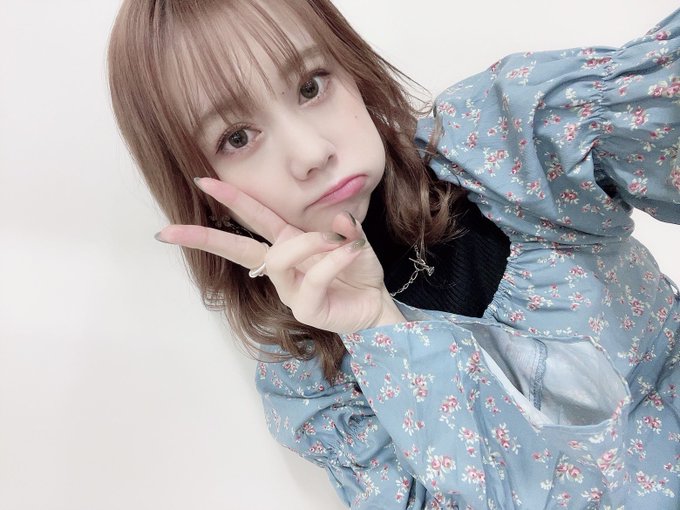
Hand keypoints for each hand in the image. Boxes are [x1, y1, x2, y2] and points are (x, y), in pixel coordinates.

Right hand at [155, 178, 404, 332]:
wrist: (375, 306)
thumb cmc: (358, 272)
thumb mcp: (354, 241)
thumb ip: (345, 228)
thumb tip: (338, 219)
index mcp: (287, 243)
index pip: (253, 219)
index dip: (229, 200)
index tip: (201, 182)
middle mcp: (282, 266)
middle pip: (238, 248)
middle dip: (206, 237)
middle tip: (171, 230)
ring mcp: (289, 289)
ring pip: (279, 258)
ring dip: (309, 242)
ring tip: (338, 241)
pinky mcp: (305, 308)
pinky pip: (313, 278)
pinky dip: (333, 261)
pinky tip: (350, 252)